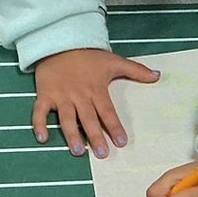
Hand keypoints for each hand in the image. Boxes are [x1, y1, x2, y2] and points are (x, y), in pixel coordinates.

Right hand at [31, 49, 158, 157]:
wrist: (60, 42)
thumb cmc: (88, 56)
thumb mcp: (113, 61)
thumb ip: (136, 70)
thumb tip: (158, 76)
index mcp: (96, 90)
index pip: (107, 111)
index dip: (115, 127)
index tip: (121, 142)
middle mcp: (79, 96)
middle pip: (88, 119)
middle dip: (95, 137)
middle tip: (102, 153)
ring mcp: (61, 96)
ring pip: (66, 119)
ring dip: (71, 135)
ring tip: (78, 151)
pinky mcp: (45, 95)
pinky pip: (39, 111)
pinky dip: (39, 124)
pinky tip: (42, 138)